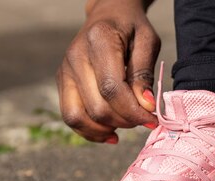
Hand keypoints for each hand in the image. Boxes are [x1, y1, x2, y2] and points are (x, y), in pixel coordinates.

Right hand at [57, 0, 160, 143]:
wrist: (107, 15)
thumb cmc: (131, 28)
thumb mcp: (147, 42)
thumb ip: (144, 73)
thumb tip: (146, 106)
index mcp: (99, 40)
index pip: (112, 88)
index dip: (133, 111)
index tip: (152, 119)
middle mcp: (75, 56)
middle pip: (96, 107)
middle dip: (123, 121)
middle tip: (142, 119)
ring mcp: (65, 71)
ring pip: (77, 117)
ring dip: (105, 129)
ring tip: (125, 125)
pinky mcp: (62, 83)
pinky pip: (71, 117)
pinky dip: (91, 131)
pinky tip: (110, 131)